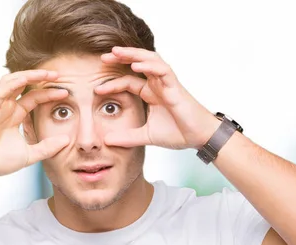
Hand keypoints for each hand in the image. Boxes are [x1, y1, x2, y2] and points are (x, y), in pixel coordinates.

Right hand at [0, 70, 70, 179]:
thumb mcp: (30, 154)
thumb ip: (48, 148)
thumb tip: (67, 140)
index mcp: (15, 116)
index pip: (33, 98)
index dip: (48, 93)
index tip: (65, 92)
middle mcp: (6, 108)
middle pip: (24, 85)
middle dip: (41, 77)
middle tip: (59, 74)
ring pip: (12, 82)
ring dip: (29, 75)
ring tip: (46, 73)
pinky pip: (1, 90)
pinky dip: (13, 82)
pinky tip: (26, 78)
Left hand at [96, 46, 219, 149]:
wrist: (198, 137)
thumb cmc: (179, 133)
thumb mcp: (146, 136)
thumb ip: (127, 137)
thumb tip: (107, 141)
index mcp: (151, 93)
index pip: (128, 82)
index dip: (112, 84)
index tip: (96, 89)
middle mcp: (158, 85)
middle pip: (137, 64)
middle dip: (120, 58)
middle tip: (102, 57)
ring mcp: (167, 83)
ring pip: (149, 61)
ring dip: (133, 55)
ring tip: (116, 53)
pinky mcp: (175, 86)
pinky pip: (162, 70)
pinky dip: (149, 66)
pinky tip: (135, 66)